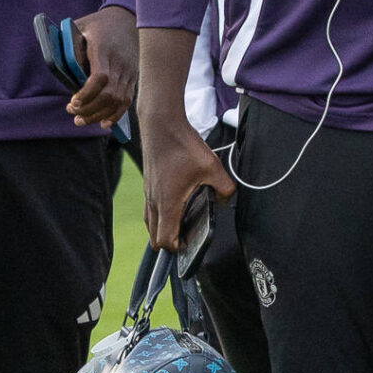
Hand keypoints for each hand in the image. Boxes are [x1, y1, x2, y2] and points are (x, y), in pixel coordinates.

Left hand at [67, 5, 138, 126]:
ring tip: (81, 120)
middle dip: (90, 108)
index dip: (86, 94)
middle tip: (72, 112)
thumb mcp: (79, 27)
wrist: (126, 18)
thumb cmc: (97, 24)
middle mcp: (120, 62)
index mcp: (104, 49)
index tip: (72, 102)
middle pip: (109, 94)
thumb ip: (67, 44)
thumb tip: (55, 65)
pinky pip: (127, 100)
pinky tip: (103, 123)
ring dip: (99, 115)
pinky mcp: (133, 77)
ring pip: (118, 100)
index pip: (100, 77)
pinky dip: (115, 115)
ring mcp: (129, 71)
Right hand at [140, 113, 231, 251]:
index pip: (165, 240)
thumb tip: (225, 201)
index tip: (191, 243)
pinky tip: (176, 204)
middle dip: (170, 242)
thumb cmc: (183, 145)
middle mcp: (154, 201)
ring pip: (150, 223)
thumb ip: (224, 188)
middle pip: (154, 237)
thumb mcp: (212, 166)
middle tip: (188, 236)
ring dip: (163, 229)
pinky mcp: (147, 185)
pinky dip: (160, 215)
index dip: (178, 248)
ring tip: (182, 222)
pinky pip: (150, 210)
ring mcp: (147, 193)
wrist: (161, 124)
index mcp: (168, 203)